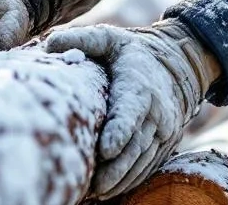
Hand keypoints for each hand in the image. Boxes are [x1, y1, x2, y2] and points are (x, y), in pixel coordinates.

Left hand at [44, 21, 219, 198]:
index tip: (105, 150)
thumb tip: (50, 44)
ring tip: (96, 192)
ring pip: (142, 160)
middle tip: (92, 186)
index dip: (119, 132)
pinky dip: (131, 180)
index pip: (131, 113)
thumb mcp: (111, 39)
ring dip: (121, 179)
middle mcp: (156, 112)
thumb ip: (83, 40)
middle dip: (115, 168)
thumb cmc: (133, 52)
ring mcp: (163, 130)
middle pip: (135, 145)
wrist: (177, 63)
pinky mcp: (165, 143)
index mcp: (139, 86)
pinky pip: (149, 166)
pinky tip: (110, 190)